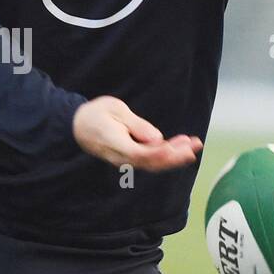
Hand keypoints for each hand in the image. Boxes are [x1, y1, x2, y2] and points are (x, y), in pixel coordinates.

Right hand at [72, 96, 201, 172]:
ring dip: (175, 155)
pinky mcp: (129, 158)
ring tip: (194, 144)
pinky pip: (149, 160)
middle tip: (195, 146)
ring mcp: (125, 160)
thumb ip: (137, 125)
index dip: (159, 154)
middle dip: (175, 156)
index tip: (176, 149)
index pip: (140, 154)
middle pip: (151, 162)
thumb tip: (157, 139)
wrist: (79, 127)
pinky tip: (180, 146)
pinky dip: (166, 154)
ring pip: (153, 163)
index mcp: (115, 143)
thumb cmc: (96, 114)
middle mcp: (121, 157)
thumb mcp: (115, 109)